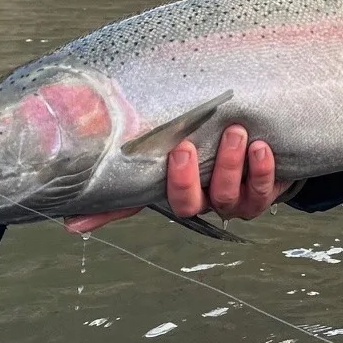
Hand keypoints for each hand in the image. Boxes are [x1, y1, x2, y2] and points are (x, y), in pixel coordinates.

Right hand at [64, 126, 292, 233]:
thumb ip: (138, 160)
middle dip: (184, 179)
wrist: (267, 144)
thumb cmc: (213, 146)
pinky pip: (261, 191)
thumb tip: (76, 202)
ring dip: (229, 165)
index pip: (141, 202)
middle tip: (184, 146)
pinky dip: (261, 170)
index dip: (114, 209)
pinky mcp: (263, 195)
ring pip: (226, 197)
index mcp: (175, 190)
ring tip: (235, 133)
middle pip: (188, 205)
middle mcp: (202, 201)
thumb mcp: (175, 147)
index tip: (112, 194)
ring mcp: (233, 201)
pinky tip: (261, 147)